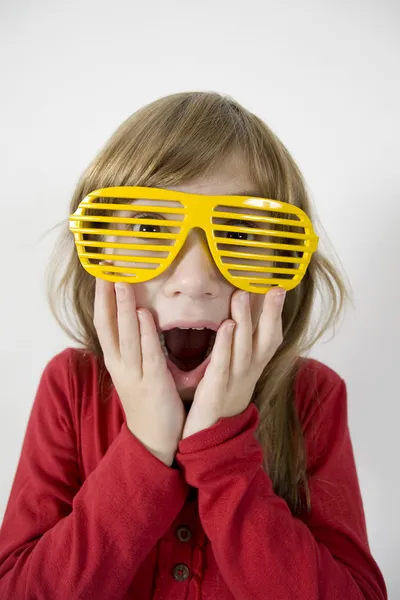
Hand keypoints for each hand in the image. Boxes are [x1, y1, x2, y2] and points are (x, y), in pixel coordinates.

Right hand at [94, 262, 185, 466]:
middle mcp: (120, 364)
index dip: (101, 298)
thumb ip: (134, 346)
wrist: (153, 440)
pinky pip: (148, 353)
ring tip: (121, 283)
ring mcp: (134, 374)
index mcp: (116, 360)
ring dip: (122, 308)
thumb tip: (137, 316)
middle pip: (108, 325)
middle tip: (106, 270)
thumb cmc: (146, 400)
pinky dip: (145, 333)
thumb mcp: (134, 370)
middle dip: (107, 297)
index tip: (101, 274)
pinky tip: (143, 314)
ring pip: (125, 336)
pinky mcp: (153, 383)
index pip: (104, 323)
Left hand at [181, 287, 285, 439]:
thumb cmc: (222, 401)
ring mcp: (233, 381)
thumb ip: (240, 350)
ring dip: (244, 320)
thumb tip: (240, 322)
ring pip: (243, 347)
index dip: (276, 314)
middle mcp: (248, 372)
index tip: (280, 288)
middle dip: (270, 313)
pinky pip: (222, 364)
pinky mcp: (214, 390)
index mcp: (253, 367)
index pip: (270, 338)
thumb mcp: (236, 374)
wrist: (210, 440)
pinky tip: (226, 326)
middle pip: (264, 340)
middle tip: (275, 287)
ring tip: (243, 294)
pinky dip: (225, 344)